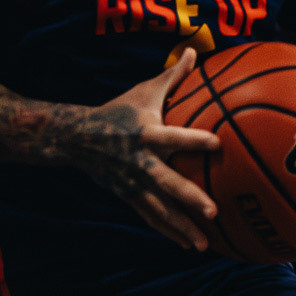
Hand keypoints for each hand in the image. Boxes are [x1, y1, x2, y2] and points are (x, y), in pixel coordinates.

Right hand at [78, 48, 220, 249]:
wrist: (76, 138)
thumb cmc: (118, 111)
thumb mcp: (143, 91)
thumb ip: (173, 75)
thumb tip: (197, 50)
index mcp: (146, 134)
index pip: (173, 136)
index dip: (194, 139)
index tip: (218, 144)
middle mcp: (139, 161)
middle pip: (166, 182)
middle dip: (188, 198)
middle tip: (213, 211)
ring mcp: (132, 183)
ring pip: (159, 208)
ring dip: (181, 226)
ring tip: (203, 244)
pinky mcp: (128, 196)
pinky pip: (151, 217)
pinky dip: (168, 231)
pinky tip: (187, 245)